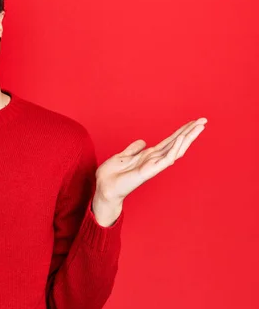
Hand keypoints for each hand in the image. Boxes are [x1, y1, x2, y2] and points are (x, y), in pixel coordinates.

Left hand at [92, 117, 207, 225]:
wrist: (103, 188)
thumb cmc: (111, 175)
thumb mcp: (122, 156)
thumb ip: (133, 149)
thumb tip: (143, 141)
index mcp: (148, 156)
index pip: (168, 141)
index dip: (180, 131)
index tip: (192, 122)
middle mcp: (153, 160)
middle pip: (176, 143)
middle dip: (189, 132)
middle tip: (204, 120)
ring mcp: (153, 166)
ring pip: (175, 150)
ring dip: (188, 138)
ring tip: (199, 126)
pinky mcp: (149, 171)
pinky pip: (166, 159)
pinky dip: (174, 149)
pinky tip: (182, 138)